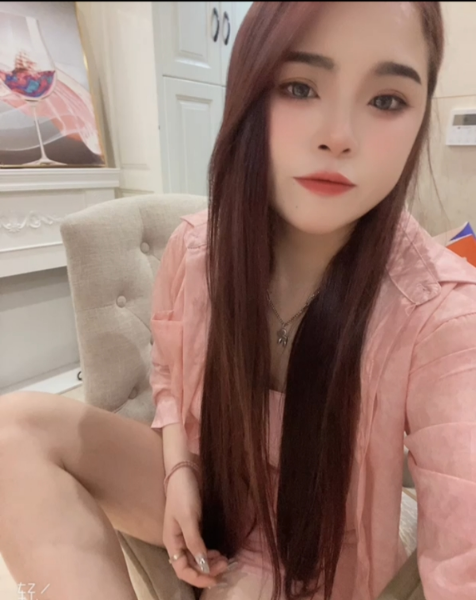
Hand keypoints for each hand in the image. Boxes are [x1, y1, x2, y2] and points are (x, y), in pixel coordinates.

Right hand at [163, 465, 228, 587]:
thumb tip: (203, 564)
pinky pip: (201, 548)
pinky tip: (219, 552)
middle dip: (207, 570)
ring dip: (210, 563)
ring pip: (197, 557)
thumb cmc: (183, 494)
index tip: (214, 579)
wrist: (185, 472)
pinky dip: (210, 553)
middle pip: (191, 565)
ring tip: (225, 560)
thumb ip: (194, 541)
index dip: (197, 578)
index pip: (182, 569)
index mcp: (172, 541)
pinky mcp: (194, 527)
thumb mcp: (188, 517)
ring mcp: (186, 535)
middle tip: (226, 565)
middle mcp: (178, 542)